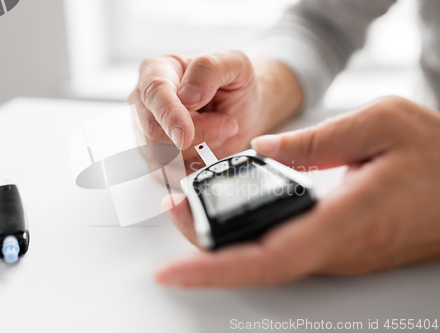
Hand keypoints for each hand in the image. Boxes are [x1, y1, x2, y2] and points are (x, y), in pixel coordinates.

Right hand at [127, 48, 302, 170]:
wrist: (242, 110)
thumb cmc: (233, 84)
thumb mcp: (234, 63)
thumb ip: (209, 69)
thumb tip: (187, 96)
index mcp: (156, 71)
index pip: (153, 94)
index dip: (169, 115)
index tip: (185, 135)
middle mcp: (145, 103)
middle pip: (155, 131)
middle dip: (197, 134)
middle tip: (227, 124)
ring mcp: (146, 133)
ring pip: (161, 156)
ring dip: (199, 150)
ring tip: (220, 131)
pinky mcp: (156, 159)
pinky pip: (170, 173)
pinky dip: (196, 167)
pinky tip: (211, 151)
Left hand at [156, 96, 439, 287]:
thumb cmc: (438, 158)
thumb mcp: (383, 123)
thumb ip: (319, 138)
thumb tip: (264, 149)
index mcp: (346, 219)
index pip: (270, 258)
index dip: (215, 269)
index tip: (173, 271)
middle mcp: (336, 249)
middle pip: (256, 264)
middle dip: (203, 246)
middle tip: (173, 209)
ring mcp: (336, 254)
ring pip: (266, 260)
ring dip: (220, 240)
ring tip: (188, 208)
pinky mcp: (336, 248)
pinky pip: (281, 250)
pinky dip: (246, 236)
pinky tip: (229, 217)